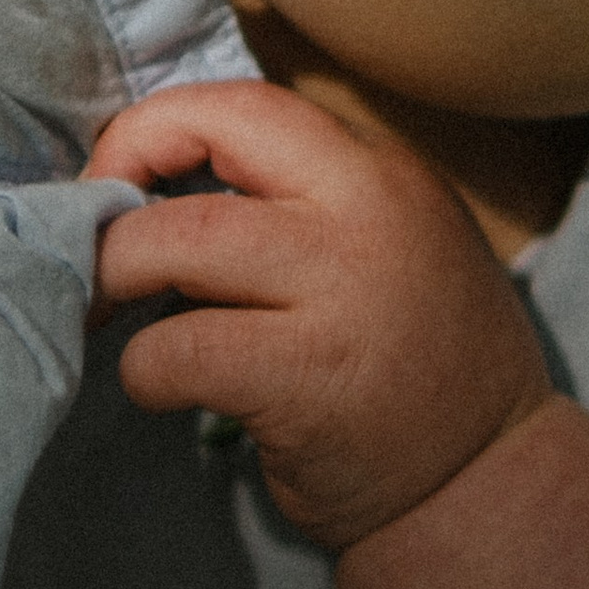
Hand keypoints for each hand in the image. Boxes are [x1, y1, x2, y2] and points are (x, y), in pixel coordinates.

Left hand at [89, 81, 549, 552]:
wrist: (488, 483)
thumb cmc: (418, 367)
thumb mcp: (393, 247)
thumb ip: (305, 203)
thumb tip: (154, 186)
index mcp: (384, 172)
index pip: (244, 105)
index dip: (155, 132)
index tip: (121, 185)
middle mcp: (369, 215)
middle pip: (199, 153)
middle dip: (118, 207)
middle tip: (100, 261)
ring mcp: (341, 295)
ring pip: (170, 244)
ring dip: (114, 281)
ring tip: (116, 319)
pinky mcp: (307, 380)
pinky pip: (175, 350)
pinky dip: (143, 370)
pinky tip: (164, 389)